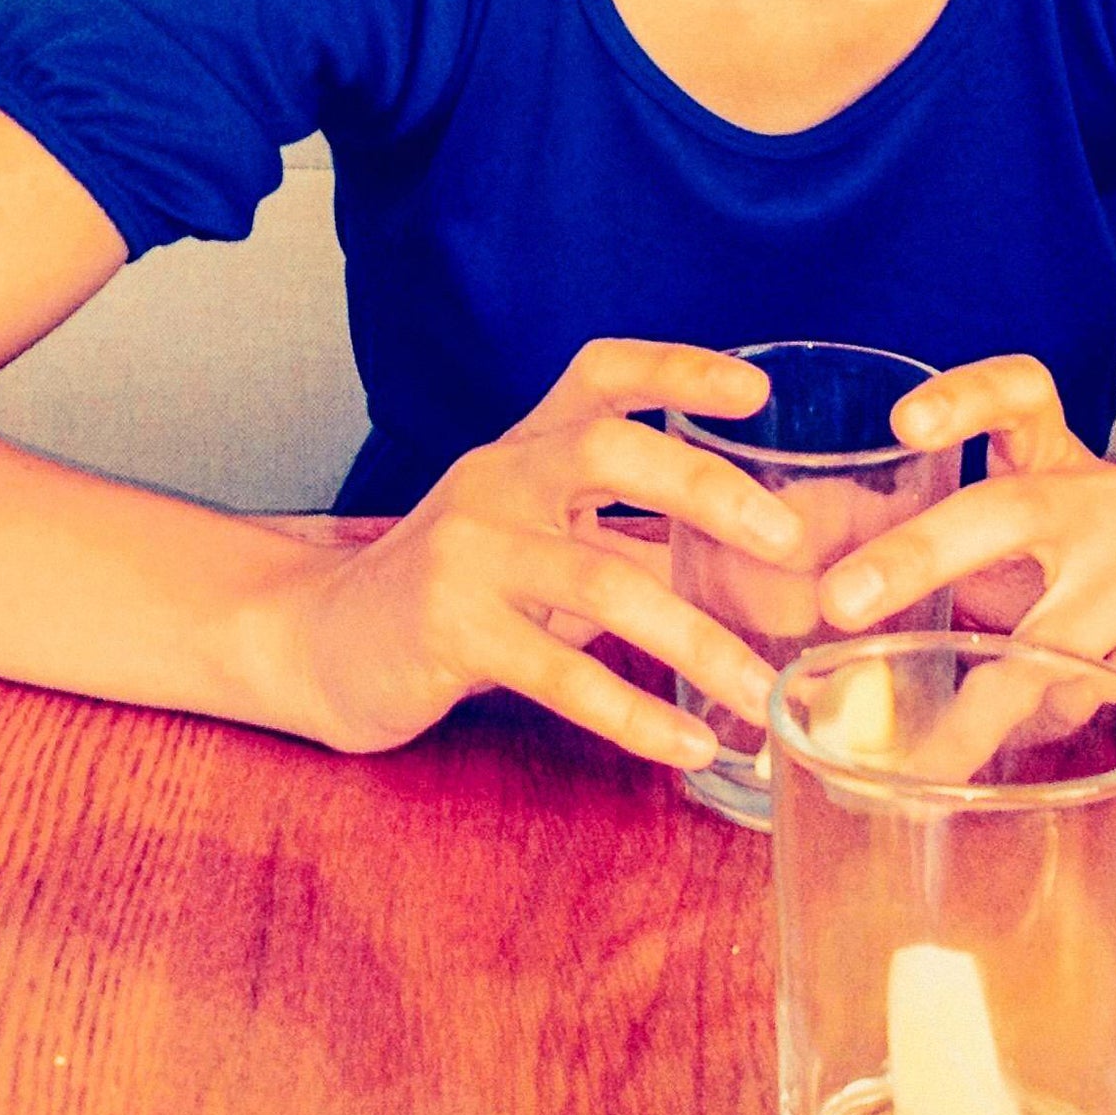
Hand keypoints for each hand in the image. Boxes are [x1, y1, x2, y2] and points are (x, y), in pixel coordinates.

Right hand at [284, 340, 805, 766]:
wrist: (326, 644)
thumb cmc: (461, 592)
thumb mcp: (545, 545)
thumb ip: (641, 547)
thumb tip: (770, 581)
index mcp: (526, 449)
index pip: (602, 376)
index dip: (678, 369)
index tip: (755, 393)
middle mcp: (496, 482)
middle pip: (606, 450)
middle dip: (706, 490)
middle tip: (789, 542)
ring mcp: (467, 554)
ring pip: (599, 582)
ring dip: (696, 641)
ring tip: (764, 690)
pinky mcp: (449, 631)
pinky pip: (561, 674)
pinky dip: (635, 715)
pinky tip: (689, 745)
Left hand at [814, 354, 1115, 745]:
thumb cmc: (1087, 591)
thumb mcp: (1021, 554)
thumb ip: (943, 563)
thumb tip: (808, 616)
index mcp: (1059, 461)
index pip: (1020, 394)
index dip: (963, 397)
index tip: (902, 424)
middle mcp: (1110, 494)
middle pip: (1010, 511)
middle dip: (916, 556)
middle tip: (839, 602)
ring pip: (1051, 640)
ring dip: (986, 706)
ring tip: (937, 752)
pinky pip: (1098, 693)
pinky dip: (1055, 725)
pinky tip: (1045, 734)